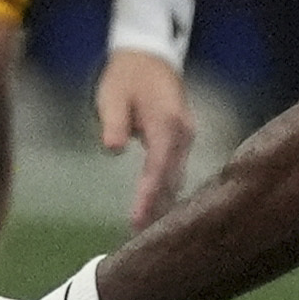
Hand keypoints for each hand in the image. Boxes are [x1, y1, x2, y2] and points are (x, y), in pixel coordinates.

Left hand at [95, 49, 194, 230]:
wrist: (149, 56)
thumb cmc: (126, 76)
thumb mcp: (113, 96)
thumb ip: (114, 122)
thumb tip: (113, 149)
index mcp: (167, 123)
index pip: (157, 168)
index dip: (147, 196)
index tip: (136, 222)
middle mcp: (183, 133)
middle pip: (171, 178)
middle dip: (157, 208)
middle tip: (141, 243)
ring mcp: (186, 136)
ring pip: (176, 176)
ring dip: (163, 202)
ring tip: (148, 233)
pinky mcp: (182, 139)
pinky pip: (176, 169)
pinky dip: (166, 189)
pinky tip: (157, 208)